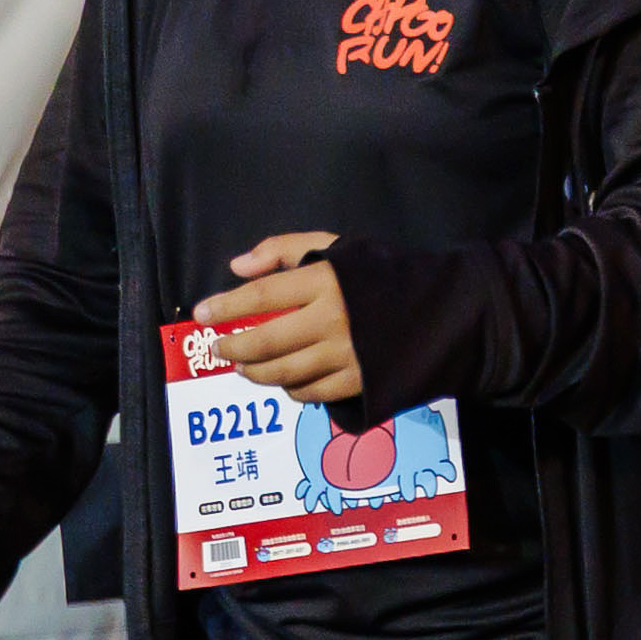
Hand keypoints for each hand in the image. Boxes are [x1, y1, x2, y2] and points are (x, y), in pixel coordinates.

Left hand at [192, 231, 360, 404]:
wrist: (439, 307)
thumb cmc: (377, 273)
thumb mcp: (334, 247)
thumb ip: (283, 250)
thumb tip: (236, 267)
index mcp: (325, 281)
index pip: (262, 295)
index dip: (227, 306)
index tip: (202, 313)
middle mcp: (333, 319)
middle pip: (266, 341)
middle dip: (233, 347)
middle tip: (218, 347)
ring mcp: (346, 354)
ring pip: (284, 372)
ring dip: (254, 372)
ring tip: (242, 367)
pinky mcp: (359, 381)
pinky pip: (310, 392)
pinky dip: (289, 388)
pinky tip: (281, 380)